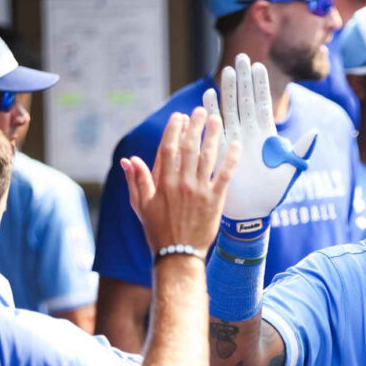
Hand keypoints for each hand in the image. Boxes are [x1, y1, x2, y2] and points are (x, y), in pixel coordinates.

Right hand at [121, 107, 240, 254]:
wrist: (178, 253)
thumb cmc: (157, 231)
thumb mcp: (141, 206)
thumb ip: (136, 181)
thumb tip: (129, 160)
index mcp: (162, 182)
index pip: (168, 148)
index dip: (174, 130)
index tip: (180, 117)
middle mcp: (181, 183)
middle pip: (189, 147)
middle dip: (195, 126)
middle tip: (202, 111)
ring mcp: (199, 191)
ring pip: (207, 157)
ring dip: (212, 136)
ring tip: (217, 120)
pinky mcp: (215, 200)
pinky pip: (225, 175)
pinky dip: (231, 159)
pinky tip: (236, 145)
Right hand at [202, 53, 317, 239]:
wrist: (251, 213)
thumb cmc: (272, 195)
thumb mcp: (289, 171)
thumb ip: (300, 151)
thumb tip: (314, 132)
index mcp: (267, 136)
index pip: (263, 104)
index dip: (260, 86)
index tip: (258, 66)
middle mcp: (250, 134)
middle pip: (246, 101)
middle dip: (243, 80)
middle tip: (241, 57)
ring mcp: (234, 140)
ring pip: (230, 110)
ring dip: (227, 91)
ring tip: (226, 70)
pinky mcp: (221, 150)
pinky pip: (215, 127)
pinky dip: (212, 112)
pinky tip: (208, 95)